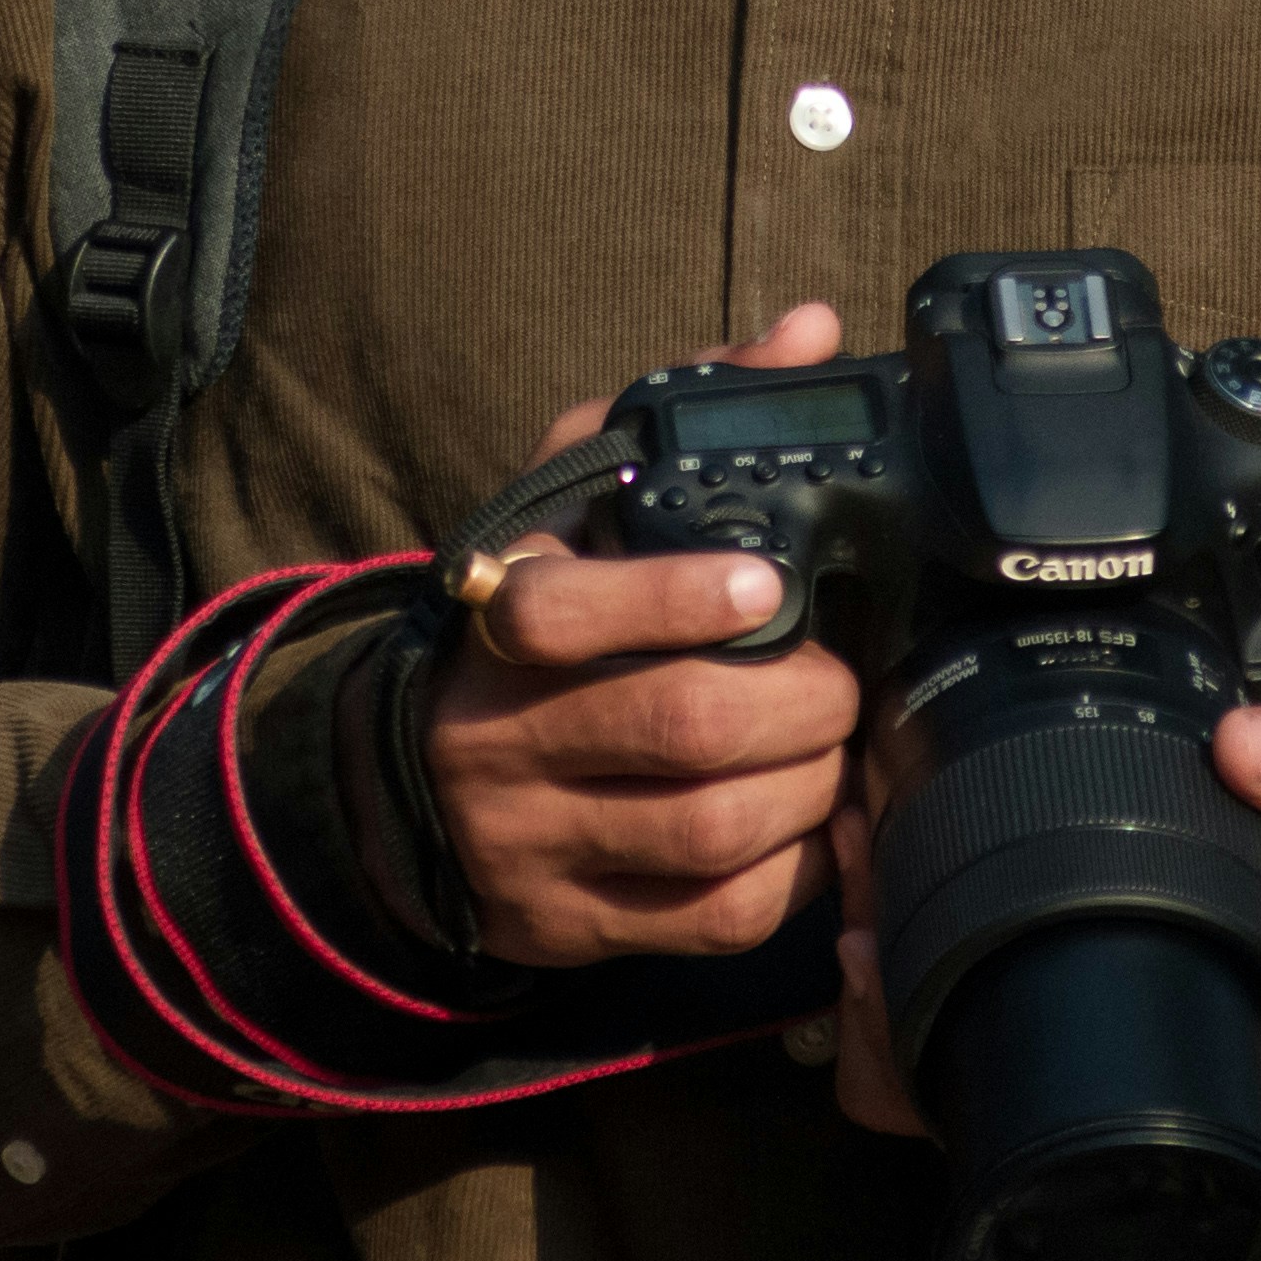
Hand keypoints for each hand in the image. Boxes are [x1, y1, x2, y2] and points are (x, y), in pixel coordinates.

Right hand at [425, 306, 857, 965]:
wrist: (416, 780)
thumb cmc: (534, 612)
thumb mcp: (576, 496)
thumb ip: (683, 413)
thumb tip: (809, 334)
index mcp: (495, 613)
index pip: (562, 609)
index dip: (675, 599)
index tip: (764, 585)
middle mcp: (498, 734)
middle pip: (681, 726)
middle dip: (805, 701)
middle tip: (843, 679)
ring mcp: (531, 841)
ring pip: (712, 829)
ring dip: (813, 786)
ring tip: (836, 749)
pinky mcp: (570, 925)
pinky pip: (712, 919)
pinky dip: (794, 874)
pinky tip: (814, 828)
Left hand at [812, 702, 1260, 1139]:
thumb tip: (1251, 749)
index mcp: (1149, 1015)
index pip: (986, 1087)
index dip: (896, 1040)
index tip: (862, 941)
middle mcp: (1096, 1024)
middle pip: (926, 1064)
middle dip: (865, 970)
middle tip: (851, 842)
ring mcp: (1074, 986)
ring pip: (926, 1018)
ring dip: (878, 929)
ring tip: (858, 826)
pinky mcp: (1065, 934)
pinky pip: (958, 958)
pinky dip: (913, 904)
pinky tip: (893, 828)